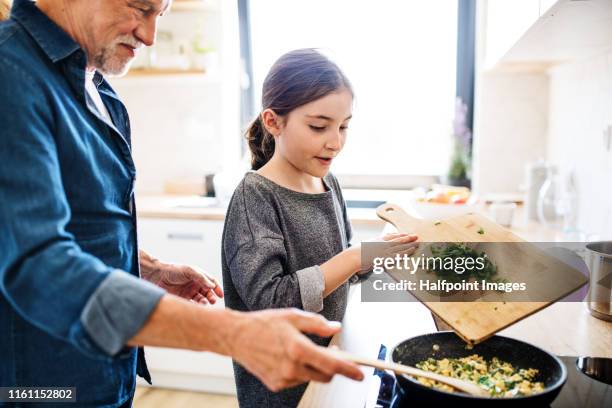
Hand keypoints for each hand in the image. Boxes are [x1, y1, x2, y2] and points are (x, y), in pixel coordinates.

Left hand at [154, 263, 223, 304]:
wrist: (157, 276)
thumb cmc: (174, 270)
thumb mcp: (190, 270)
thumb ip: (201, 277)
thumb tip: (212, 285)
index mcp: (199, 276)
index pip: (211, 282)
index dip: (217, 288)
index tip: (221, 295)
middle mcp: (195, 284)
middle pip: (207, 292)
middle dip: (211, 297)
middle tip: (213, 301)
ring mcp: (189, 292)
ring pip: (200, 299)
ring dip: (204, 302)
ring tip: (204, 304)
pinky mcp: (182, 299)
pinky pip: (191, 304)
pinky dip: (195, 307)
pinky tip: (196, 308)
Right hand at [227, 308, 363, 390]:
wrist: (236, 336)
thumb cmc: (263, 323)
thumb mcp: (293, 316)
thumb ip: (317, 323)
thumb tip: (335, 328)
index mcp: (298, 348)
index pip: (331, 364)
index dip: (349, 370)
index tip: (360, 374)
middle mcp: (292, 367)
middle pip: (325, 375)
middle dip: (333, 367)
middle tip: (336, 353)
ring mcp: (283, 378)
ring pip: (311, 377)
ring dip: (314, 367)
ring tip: (304, 349)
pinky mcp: (276, 384)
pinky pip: (297, 380)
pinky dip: (299, 370)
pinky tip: (289, 356)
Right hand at [359, 232, 418, 273]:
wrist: (355, 256)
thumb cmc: (358, 252)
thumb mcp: (366, 244)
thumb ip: (373, 242)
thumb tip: (376, 243)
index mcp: (378, 239)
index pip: (391, 236)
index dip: (400, 234)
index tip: (407, 234)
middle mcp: (383, 243)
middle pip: (398, 239)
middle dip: (408, 237)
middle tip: (416, 236)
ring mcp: (385, 250)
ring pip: (400, 246)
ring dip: (410, 244)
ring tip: (418, 243)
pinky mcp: (386, 257)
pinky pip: (399, 254)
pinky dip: (406, 252)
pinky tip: (412, 251)